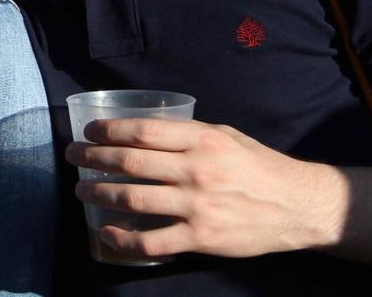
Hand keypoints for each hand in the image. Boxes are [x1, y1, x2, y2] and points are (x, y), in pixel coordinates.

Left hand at [66, 118, 345, 260]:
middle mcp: (197, 171)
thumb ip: (188, 134)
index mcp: (203, 140)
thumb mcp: (226, 136)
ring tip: (81, 190)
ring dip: (99, 193)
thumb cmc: (258, 166)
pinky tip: (107, 232)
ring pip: (134, 199)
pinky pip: (153, 241)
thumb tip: (144, 130)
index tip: (88, 131)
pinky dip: (124, 239)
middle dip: (93, 158)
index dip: (109, 131)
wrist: (298, 206)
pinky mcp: (202, 238)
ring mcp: (198, 206)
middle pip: (130, 163)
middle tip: (72, 157)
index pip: (143, 131)